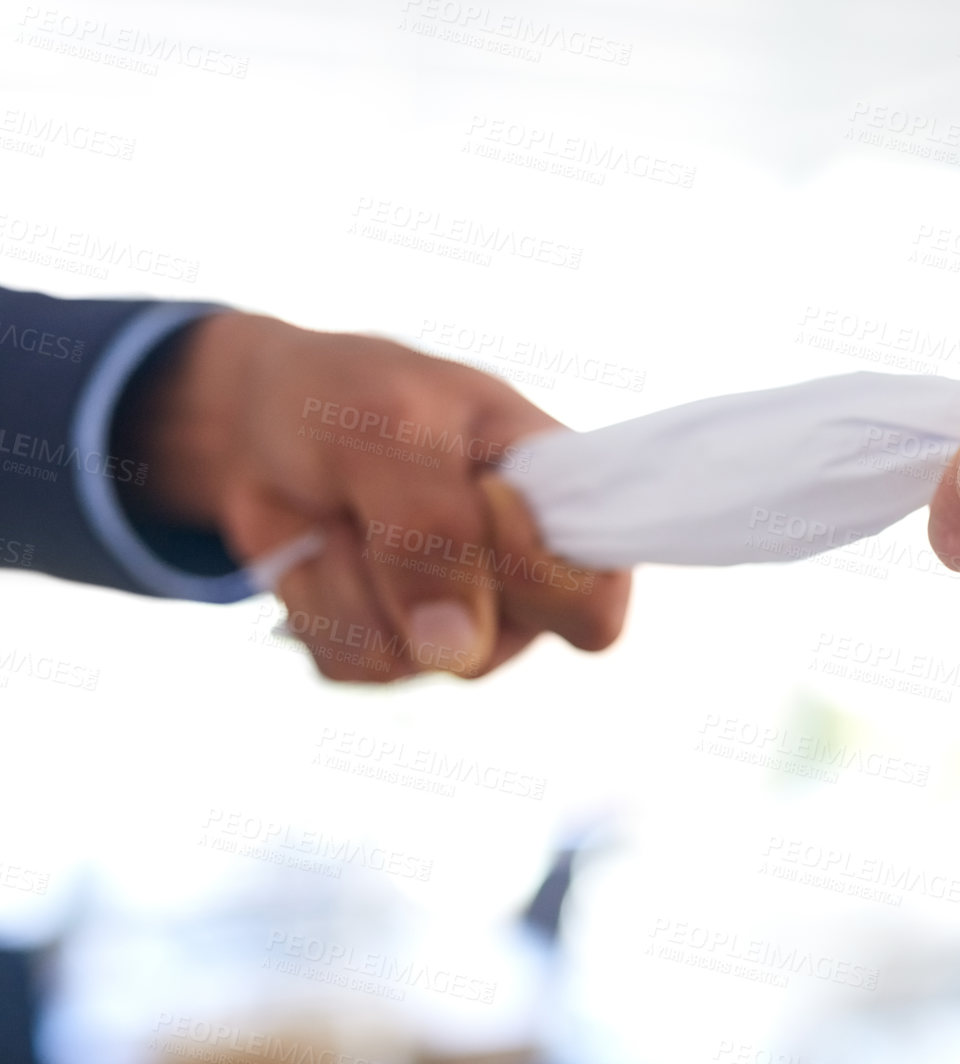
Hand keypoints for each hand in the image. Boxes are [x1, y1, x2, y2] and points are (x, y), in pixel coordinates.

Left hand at [114, 311, 629, 681]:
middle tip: (386, 496)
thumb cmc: (351, 398)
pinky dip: (315, 603)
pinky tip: (319, 547)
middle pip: (494, 648)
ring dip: (350, 581)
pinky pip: (355, 666)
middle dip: (413, 572)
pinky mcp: (393, 648)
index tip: (482, 494)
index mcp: (563, 510)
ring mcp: (461, 622)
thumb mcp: (392, 428)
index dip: (536, 578)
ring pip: (410, 660)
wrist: (259, 420)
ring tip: (346, 511)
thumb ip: (432, 529)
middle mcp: (523, 581)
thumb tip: (453, 652)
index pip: (596, 601)